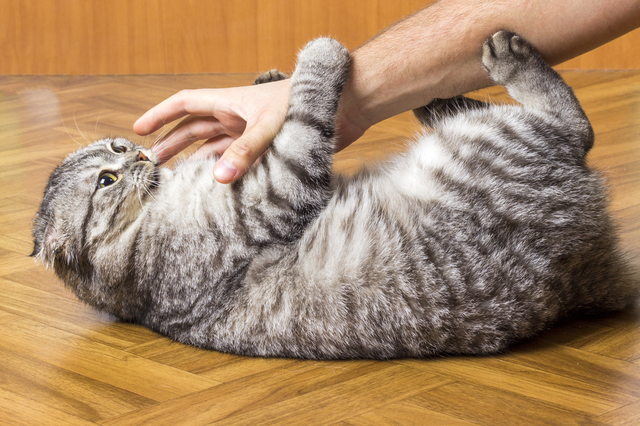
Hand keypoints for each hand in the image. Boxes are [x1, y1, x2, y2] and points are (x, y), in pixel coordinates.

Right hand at [133, 79, 290, 182]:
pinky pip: (236, 161)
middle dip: (171, 143)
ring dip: (194, 160)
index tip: (138, 130)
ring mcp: (249, 133)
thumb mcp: (270, 126)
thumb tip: (218, 178)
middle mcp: (236, 117)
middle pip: (193, 129)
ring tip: (174, 178)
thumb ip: (246, 151)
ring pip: (213, 147)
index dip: (160, 115)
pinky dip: (223, 171)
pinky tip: (211, 184)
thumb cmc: (305, 105)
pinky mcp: (265, 149)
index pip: (185, 105)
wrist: (343, 107)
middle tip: (151, 163)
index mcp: (230, 102)